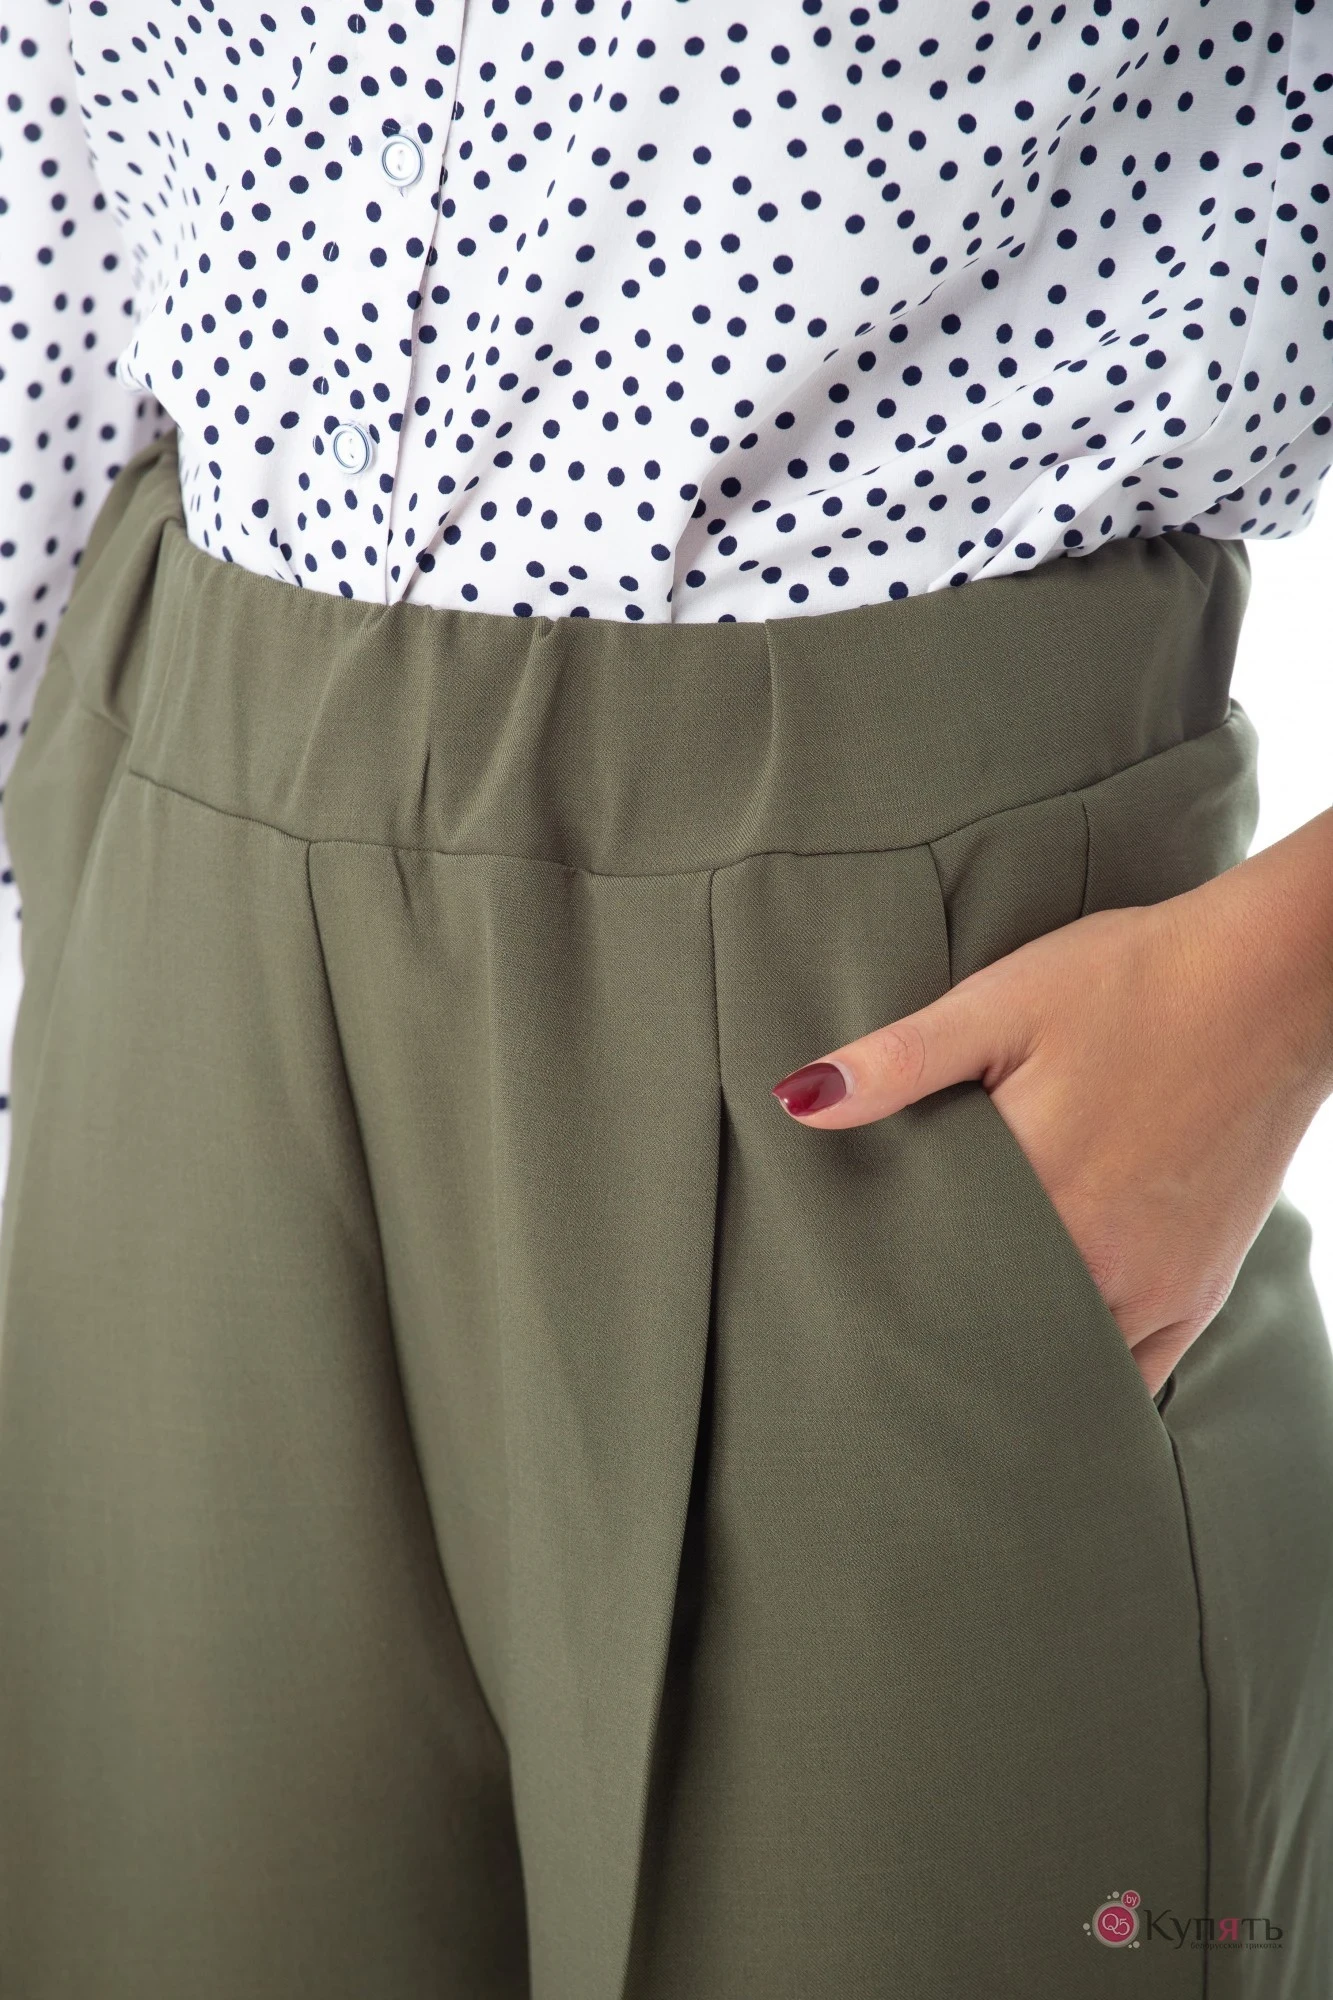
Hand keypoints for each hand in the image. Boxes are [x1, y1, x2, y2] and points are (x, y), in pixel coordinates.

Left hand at [770, 849, 1332, 1396]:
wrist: (1277, 981)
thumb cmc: (1136, 979)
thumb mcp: (1002, 1001)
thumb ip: (900, 1061)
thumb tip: (800, 1100)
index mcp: (1037, 1194)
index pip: (930, 1280)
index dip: (883, 1291)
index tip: (842, 1298)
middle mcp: (1100, 1262)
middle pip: (991, 1331)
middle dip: (940, 1330)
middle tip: (885, 1333)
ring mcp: (1157, 1288)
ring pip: (1060, 1363)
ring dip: (1010, 1358)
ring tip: (958, 1342)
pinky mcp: (1200, 1292)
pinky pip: (1134, 1371)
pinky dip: (1086, 1371)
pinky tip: (1044, 1355)